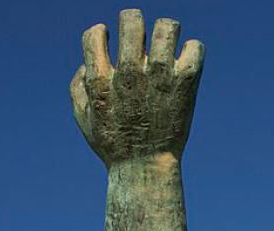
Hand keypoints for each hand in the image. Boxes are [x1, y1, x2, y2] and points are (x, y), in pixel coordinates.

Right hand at [70, 10, 204, 166]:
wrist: (144, 168)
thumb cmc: (113, 145)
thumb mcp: (84, 118)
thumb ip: (78, 86)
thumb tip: (87, 62)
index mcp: (101, 78)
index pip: (95, 33)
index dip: (102, 32)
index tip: (109, 41)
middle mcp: (130, 72)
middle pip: (132, 19)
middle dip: (133, 22)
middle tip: (140, 37)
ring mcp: (160, 75)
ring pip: (167, 26)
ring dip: (165, 32)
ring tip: (166, 45)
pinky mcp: (185, 82)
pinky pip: (195, 47)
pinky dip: (191, 50)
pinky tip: (184, 62)